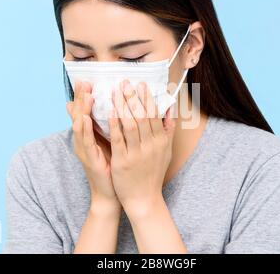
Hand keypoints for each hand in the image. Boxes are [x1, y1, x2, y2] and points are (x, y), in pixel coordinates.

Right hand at [66, 80, 120, 211]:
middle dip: (81, 97)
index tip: (88, 78)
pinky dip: (84, 129)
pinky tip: (85, 118)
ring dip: (82, 109)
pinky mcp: (88, 159)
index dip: (85, 95)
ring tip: (86, 94)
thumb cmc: (112, 166)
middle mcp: (83, 140)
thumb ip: (112, 126)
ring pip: (80, 125)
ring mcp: (84, 149)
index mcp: (89, 135)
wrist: (110, 193)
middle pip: (79, 114)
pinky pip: (85, 142)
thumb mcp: (111, 142)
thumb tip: (117, 109)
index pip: (85, 110)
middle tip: (84, 81)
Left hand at [108, 80, 175, 217]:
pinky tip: (109, 111)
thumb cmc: (153, 173)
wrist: (144, 199)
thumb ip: (168, 130)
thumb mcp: (166, 152)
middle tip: (126, 81)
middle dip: (134, 97)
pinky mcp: (123, 161)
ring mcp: (136, 153)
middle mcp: (151, 145)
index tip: (142, 84)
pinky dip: (114, 123)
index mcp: (161, 142)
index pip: (155, 115)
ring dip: (123, 105)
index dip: (148, 98)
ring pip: (130, 124)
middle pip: (142, 116)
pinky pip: (118, 138)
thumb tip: (170, 109)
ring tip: (115, 91)